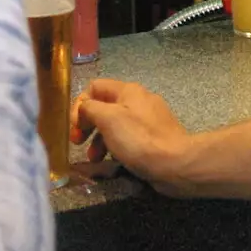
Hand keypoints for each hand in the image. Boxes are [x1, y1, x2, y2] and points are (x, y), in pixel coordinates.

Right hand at [71, 79, 196, 196]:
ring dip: (100, 140)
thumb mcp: (108, 119)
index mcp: (128, 90)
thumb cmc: (138, 139)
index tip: (75, 127)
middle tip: (78, 143)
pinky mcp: (155, 138)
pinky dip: (117, 147)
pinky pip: (129, 138)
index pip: (94, 87)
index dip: (80, 104)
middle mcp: (140, 100)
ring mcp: (149, 120)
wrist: (175, 163)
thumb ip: (90, 108)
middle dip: (88, 124)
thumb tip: (83, 108)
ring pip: (116, 124)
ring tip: (94, 159)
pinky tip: (113, 161)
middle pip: (105, 106)